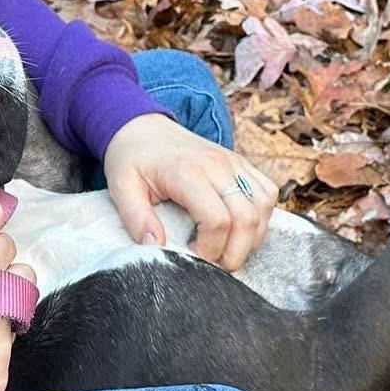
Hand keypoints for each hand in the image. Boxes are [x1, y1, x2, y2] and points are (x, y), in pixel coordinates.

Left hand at [103, 113, 278, 272]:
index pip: (217, 219)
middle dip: (236, 252)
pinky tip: (240, 227)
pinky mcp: (242, 162)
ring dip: (252, 236)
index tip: (193, 256)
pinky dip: (262, 215)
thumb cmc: (132, 159)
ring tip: (227, 248)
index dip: (210, 249)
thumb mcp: (121, 188)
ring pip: (263, 206)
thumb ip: (137, 219)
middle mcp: (217, 164)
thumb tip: (156, 247)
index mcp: (187, 172)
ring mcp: (234, 162)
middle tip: (215, 264)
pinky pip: (267, 192)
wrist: (143, 126)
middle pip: (247, 217)